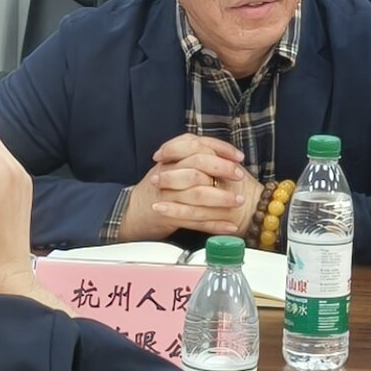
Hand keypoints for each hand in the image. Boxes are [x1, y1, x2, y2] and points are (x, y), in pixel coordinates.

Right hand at [119, 134, 256, 244]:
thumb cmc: (156, 189)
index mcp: (171, 158)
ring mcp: (167, 194)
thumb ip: (192, 158)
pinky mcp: (168, 215)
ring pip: (198, 193)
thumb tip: (225, 156)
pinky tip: (229, 226)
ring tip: (239, 202)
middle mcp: (168, 172)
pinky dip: (214, 224)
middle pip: (198, 165)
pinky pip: (195, 220)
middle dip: (222, 170)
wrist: (131, 212)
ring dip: (221, 198)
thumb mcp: (169, 166)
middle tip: (239, 176)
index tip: (238, 156)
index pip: (197, 144)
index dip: (220, 149)